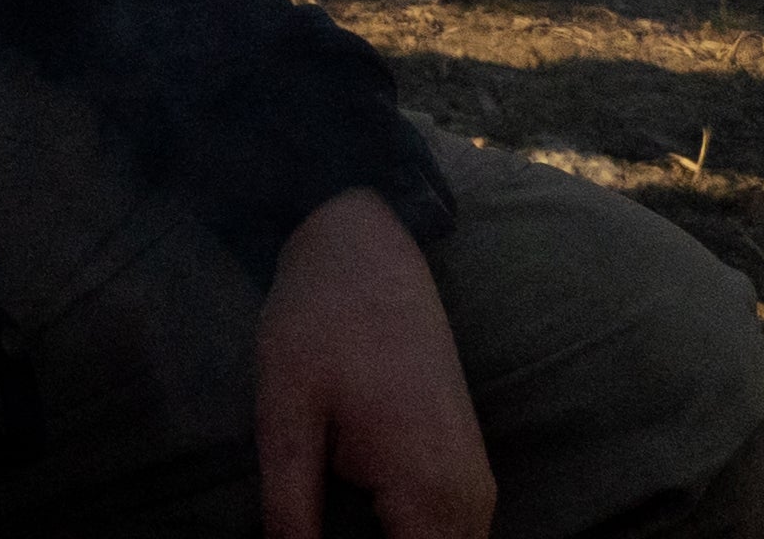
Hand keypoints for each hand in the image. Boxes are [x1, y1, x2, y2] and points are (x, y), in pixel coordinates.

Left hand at [256, 186, 489, 537]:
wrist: (369, 253)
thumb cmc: (321, 324)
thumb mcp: (285, 414)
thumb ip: (290, 506)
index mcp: (430, 494)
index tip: (303, 538)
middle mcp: (471, 503)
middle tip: (304, 529)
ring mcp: (477, 489)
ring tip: (324, 520)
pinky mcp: (468, 474)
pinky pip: (450, 537)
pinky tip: (362, 526)